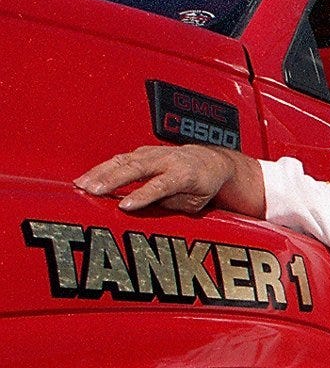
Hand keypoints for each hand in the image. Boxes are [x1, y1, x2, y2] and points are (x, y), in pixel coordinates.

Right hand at [75, 145, 235, 213]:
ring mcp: (154, 153)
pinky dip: (101, 168)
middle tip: (92, 191)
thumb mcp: (195, 202)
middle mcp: (168, 160)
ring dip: (101, 172)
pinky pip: (120, 159)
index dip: (142, 195)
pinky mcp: (142, 152)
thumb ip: (171, 206)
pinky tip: (85, 179)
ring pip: (125, 160)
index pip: (161, 185)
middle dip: (113, 180)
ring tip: (81, 185)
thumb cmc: (203, 185)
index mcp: (185, 174)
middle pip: (137, 169)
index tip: (124, 206)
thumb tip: (146, 215)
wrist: (210, 160)